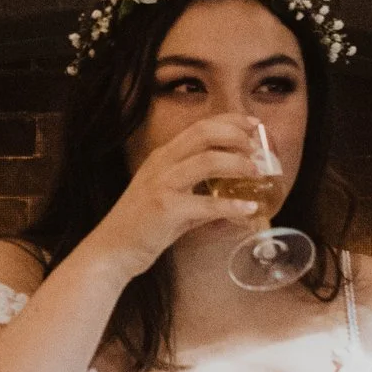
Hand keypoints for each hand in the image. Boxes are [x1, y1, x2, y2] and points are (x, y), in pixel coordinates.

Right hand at [80, 113, 275, 277]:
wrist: (112, 250)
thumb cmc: (142, 227)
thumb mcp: (172, 202)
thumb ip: (202, 197)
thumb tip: (238, 203)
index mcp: (163, 157)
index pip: (200, 126)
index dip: (230, 121)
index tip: (254, 124)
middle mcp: (162, 164)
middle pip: (204, 133)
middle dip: (236, 134)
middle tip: (259, 146)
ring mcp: (162, 184)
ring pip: (207, 160)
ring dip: (238, 163)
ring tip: (257, 172)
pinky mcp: (165, 208)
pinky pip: (206, 203)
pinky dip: (232, 206)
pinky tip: (248, 209)